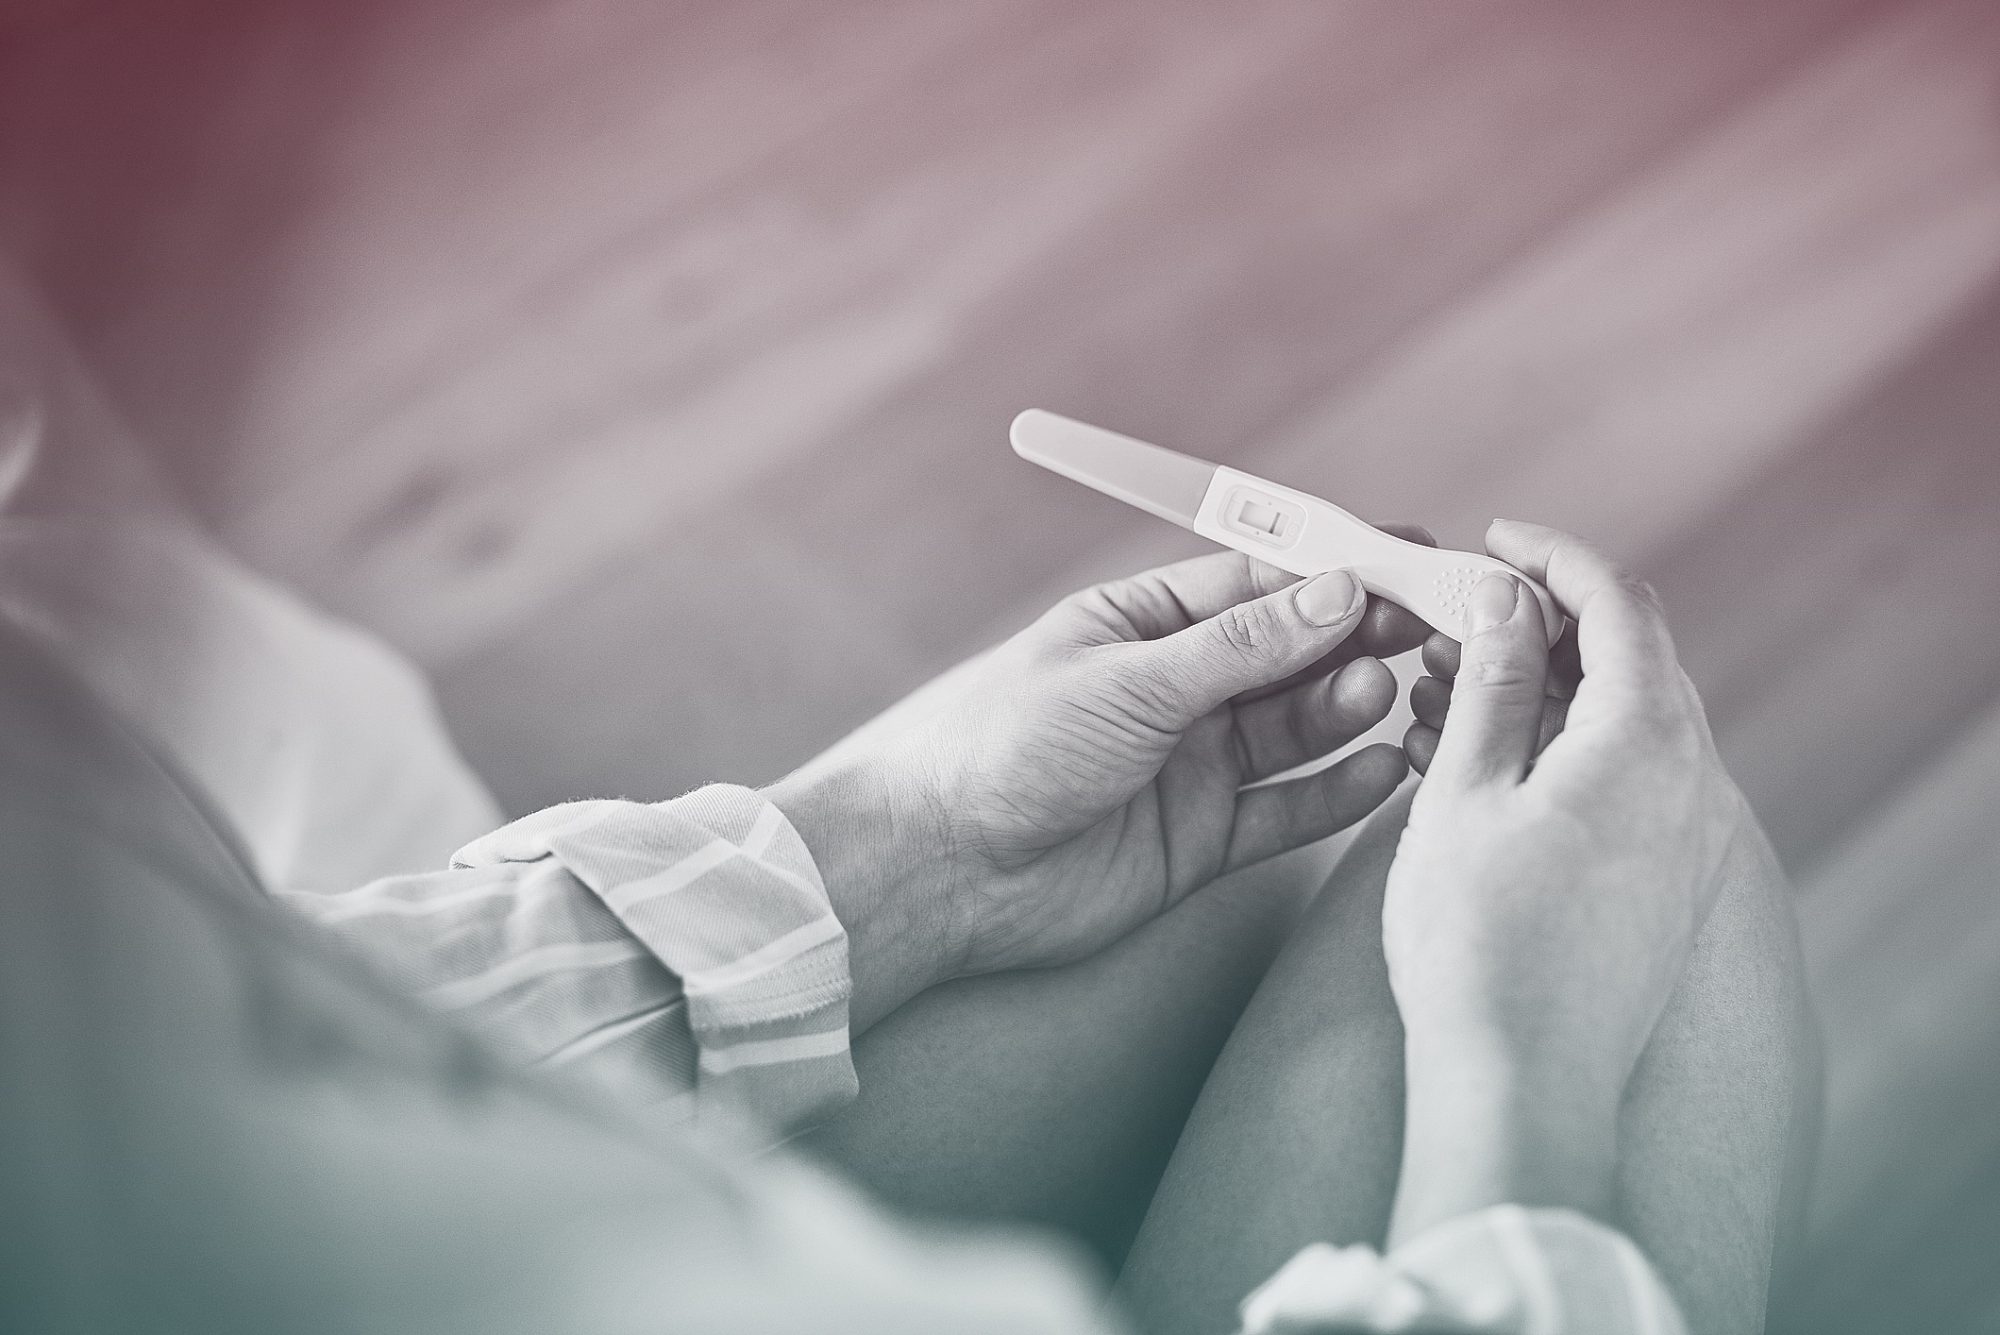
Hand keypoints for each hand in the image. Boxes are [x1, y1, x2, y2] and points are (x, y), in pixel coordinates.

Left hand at [770, 543, 1434, 1028]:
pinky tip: (1384, 771)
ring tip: (1387, 695)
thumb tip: (1337, 591)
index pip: (1260, 584)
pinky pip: (1287, 813)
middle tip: (1423, 633)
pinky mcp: (1200, 842)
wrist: (938, 869)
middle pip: (1290, 656)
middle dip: (1358, 641)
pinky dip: (1337, 795)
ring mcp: (1191, 766)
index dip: (1337, 574)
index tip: (1411, 566)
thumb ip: (1240, 647)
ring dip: (1347, 711)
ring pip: (1296, 732)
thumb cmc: (1004, 746)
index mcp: (1144, 624)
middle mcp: (1175, 691)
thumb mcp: (1127, 680)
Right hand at [1381, 521, 1747, 1237]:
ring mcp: (1687, 836)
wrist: (1523, 1084)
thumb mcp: (1465, 789)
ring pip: (1619, 721)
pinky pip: (1622, 779)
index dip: (1552, 556)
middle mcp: (1691, 779)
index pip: (1618, 603)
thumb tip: (1503, 601)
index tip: (1492, 541)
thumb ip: (1492, 681)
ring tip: (1440, 691)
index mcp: (1647, 740)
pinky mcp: (1666, 881)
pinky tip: (1480, 762)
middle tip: (1449, 622)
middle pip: (1628, 658)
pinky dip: (1557, 748)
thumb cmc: (1481, 943)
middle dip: (1537, 624)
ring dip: (1540, 689)